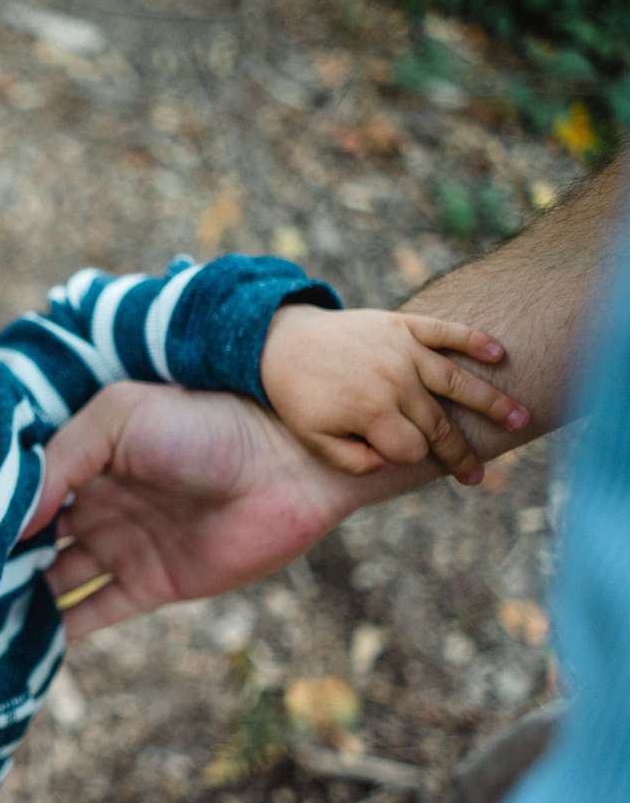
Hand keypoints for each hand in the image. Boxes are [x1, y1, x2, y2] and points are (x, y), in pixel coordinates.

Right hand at [22, 382, 379, 640]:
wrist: (288, 465)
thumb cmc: (205, 423)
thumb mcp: (119, 418)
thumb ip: (61, 460)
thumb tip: (13, 520)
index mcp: (85, 457)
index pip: (23, 490)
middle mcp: (95, 503)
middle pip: (31, 540)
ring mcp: (121, 546)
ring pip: (53, 579)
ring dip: (18, 598)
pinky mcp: (149, 585)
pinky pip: (94, 612)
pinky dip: (59, 629)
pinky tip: (18, 642)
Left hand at [261, 305, 528, 483]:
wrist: (281, 342)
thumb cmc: (297, 397)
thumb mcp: (311, 440)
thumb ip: (350, 462)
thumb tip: (389, 463)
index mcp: (371, 411)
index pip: (413, 449)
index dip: (408, 458)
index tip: (398, 456)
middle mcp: (395, 380)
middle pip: (440, 423)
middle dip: (460, 453)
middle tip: (479, 477)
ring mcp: (403, 350)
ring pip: (458, 380)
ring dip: (492, 401)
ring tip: (521, 419)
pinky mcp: (403, 325)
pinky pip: (446, 331)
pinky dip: (473, 340)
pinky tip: (499, 353)